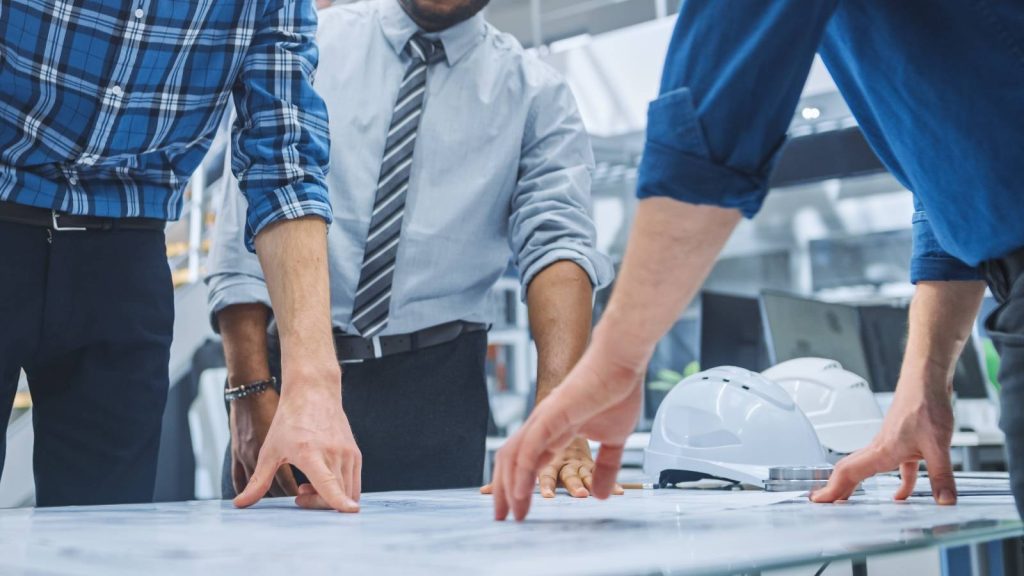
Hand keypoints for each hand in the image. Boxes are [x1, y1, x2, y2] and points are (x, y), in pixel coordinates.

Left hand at [233, 369, 361, 511]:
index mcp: (310, 453)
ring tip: (308, 485)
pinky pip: (353, 482)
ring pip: (348, 491)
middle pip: (336, 495)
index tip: (350, 513)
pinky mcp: (355, 453)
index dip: (339, 501)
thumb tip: (239, 503)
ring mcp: (348, 453)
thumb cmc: (289, 420)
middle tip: (299, 494)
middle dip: (318, 505)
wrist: (313, 392)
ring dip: (329, 498)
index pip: (329, 483)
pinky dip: (340, 490)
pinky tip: (321, 478)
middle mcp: (333, 453)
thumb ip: (258, 481)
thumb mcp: (269, 450)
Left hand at [491, 332, 643, 520]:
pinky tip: (519, 491)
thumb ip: (606, 467)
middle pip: (510, 461)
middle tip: (504, 518)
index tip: (516, 510)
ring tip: (509, 511)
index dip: (517, 485)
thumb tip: (602, 495)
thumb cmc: (617, 393)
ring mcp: (544, 420)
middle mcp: (541, 427)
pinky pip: (529, 448)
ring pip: (514, 457)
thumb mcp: (615, 441)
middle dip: (504, 491)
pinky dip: (521, 471)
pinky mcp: (551, 415)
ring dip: (508, 487)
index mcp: (553, 432)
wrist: (622, 363)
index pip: (526, 462)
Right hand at [811, 372, 955, 504]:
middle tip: (823, 502)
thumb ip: (941, 476)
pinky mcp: (904, 443)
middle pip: (851, 472)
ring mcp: (890, 445)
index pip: (849, 473)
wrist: (928, 380)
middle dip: (836, 488)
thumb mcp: (939, 445)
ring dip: (857, 485)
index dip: (832, 488)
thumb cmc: (925, 403)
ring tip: (851, 500)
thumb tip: (945, 501)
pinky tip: (902, 494)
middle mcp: (881, 448)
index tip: (819, 500)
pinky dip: (897, 482)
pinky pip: (895, 467)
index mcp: (881, 451)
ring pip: (868, 469)